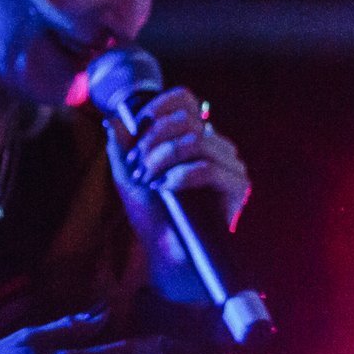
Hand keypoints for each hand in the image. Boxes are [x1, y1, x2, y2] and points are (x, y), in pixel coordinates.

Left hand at [106, 88, 250, 299]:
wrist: (166, 252)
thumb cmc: (151, 214)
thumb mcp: (128, 176)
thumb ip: (122, 146)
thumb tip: (116, 118)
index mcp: (194, 136)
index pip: (185, 100)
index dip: (158, 107)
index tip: (136, 129)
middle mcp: (216, 144)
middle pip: (187, 118)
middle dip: (154, 140)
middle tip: (138, 166)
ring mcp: (230, 164)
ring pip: (197, 141)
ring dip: (163, 159)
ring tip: (149, 181)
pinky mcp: (237, 186)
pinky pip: (208, 168)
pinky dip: (180, 177)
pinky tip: (166, 189)